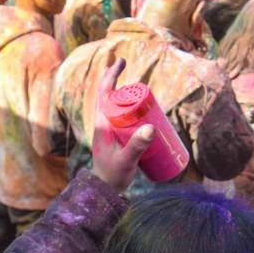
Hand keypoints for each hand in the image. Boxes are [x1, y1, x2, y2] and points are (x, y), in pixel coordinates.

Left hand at [91, 59, 155, 193]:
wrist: (105, 190)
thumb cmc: (113, 176)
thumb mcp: (126, 160)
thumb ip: (137, 146)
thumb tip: (152, 126)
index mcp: (102, 125)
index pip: (104, 96)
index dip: (110, 77)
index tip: (119, 62)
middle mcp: (104, 125)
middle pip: (111, 98)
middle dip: (118, 81)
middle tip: (127, 68)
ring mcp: (110, 131)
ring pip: (117, 108)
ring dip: (126, 95)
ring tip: (139, 88)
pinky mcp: (117, 138)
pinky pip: (123, 118)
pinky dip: (131, 109)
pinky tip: (141, 107)